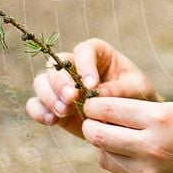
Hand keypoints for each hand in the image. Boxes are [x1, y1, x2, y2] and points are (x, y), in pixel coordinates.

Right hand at [26, 38, 157, 137]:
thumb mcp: (136, 89)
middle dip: (61, 82)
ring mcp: (61, 85)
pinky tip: (51, 121)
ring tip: (64, 112)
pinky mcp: (54, 104)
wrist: (131, 117)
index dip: (84, 65)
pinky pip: (35, 104)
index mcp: (97, 53)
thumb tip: (96, 93)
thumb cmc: (136, 94)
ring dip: (49, 96)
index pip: (84, 51)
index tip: (91, 84)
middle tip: (72, 99)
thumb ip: (119, 89)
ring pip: (42, 82)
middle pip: (56, 65)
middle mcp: (74, 66)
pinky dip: (39, 111)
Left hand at [81, 96, 172, 172]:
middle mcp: (151, 145)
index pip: (108, 109)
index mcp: (161, 117)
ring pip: (103, 156)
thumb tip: (105, 113)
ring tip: (113, 138)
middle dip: (90, 125)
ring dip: (102, 146)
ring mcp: (147, 172)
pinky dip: (120, 162)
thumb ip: (143, 112)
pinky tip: (133, 156)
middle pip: (97, 134)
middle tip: (92, 122)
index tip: (93, 105)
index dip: (94, 106)